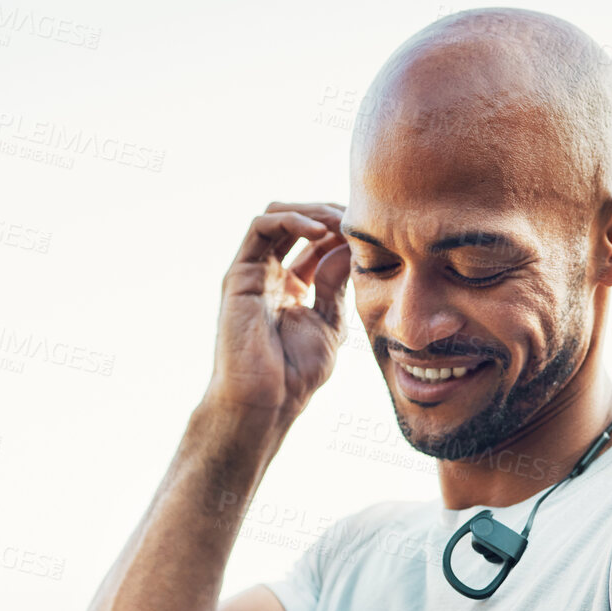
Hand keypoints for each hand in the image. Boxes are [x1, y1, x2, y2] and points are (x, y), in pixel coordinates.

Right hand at [207, 200, 351, 417]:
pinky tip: (320, 231)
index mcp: (292, 286)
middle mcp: (270, 274)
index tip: (371, 232)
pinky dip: (291, 219)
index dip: (343, 231)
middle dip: (330, 214)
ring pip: (278, 215)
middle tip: (358, 220)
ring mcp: (253, 272)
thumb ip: (337, 283)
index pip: (316, 241)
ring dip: (313, 211)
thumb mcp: (330, 322)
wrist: (268, 400)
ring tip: (340, 222)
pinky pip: (261, 227)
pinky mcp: (240, 273)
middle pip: (297, 222)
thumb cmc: (297, 373)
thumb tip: (346, 246)